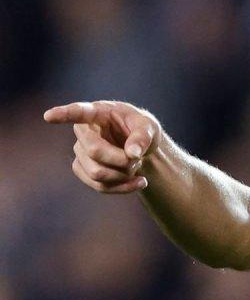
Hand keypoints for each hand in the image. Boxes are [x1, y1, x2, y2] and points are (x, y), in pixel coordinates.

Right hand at [44, 101, 161, 193]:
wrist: (140, 148)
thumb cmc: (141, 129)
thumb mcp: (149, 127)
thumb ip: (142, 137)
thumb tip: (132, 154)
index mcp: (98, 112)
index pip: (79, 112)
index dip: (64, 114)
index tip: (49, 116)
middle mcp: (84, 131)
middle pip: (94, 151)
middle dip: (121, 160)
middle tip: (139, 158)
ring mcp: (80, 152)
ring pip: (97, 173)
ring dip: (124, 174)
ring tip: (137, 165)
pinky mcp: (83, 170)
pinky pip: (101, 186)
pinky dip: (124, 187)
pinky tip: (140, 181)